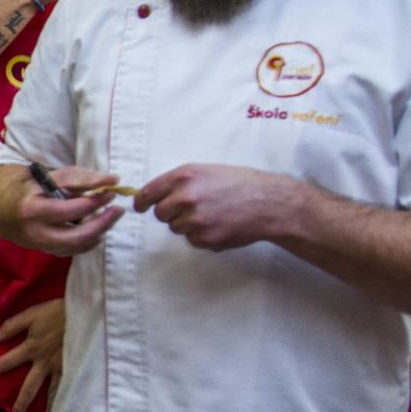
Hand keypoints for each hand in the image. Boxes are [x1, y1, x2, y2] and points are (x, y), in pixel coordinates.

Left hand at [0, 298, 65, 411]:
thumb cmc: (57, 312)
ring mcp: (61, 368)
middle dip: (22, 402)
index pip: (8, 361)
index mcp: (31, 349)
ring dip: (49, 409)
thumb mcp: (32, 314)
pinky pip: (70, 388)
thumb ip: (13, 325)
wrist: (86, 314)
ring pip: (53, 393)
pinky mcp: (76, 368)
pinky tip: (69, 411)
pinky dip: (68, 401)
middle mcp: (44, 363)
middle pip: (30, 387)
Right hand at [12, 165, 124, 256]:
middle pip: (76, 236)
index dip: (95, 201)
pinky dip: (88, 242)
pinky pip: (71, 251)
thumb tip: (112, 181)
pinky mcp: (44, 251)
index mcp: (32, 210)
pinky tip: (97, 231)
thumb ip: (81, 178)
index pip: (72, 210)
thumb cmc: (29, 188)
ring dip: (98, 233)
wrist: (2, 208)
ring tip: (109, 218)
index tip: (110, 192)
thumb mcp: (50, 177)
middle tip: (118, 211)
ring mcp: (39, 245)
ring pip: (76, 246)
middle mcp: (34, 232)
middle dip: (102, 224)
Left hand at [136, 164, 302, 250]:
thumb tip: (154, 195)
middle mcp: (186, 197)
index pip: (148, 193)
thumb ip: (180, 182)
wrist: (270, 203)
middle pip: (160, 214)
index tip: (140, 206)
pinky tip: (221, 225)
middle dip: (171, 213)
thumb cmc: (240, 184)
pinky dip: (202, 236)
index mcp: (184, 176)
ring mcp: (195, 219)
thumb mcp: (208, 172)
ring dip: (188, 225)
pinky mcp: (204, 238)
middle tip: (193, 209)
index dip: (142, 202)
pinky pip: (192, 240)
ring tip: (213, 214)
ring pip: (176, 228)